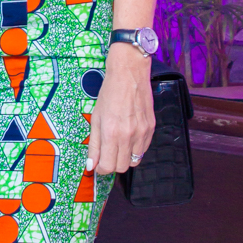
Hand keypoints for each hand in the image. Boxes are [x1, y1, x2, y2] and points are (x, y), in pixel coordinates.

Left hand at [87, 45, 154, 174]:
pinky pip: (144, 150)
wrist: (129, 74)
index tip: (98, 163)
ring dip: (125, 158)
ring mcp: (142, 133)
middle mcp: (128, 136)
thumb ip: (94, 144)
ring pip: (134, 161)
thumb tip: (91, 165)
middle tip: (107, 154)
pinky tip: (129, 137)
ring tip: (118, 145)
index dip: (101, 168)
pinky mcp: (151, 128)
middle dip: (112, 165)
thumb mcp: (95, 118)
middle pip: (122, 167)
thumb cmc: (109, 93)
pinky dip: (135, 149)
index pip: (107, 166)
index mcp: (111, 133)